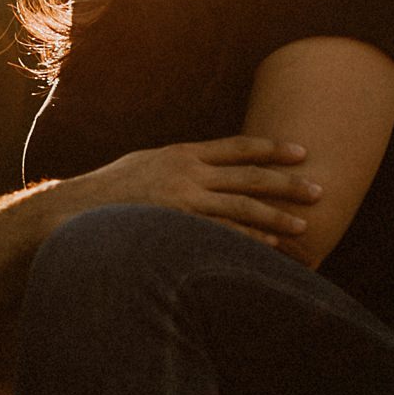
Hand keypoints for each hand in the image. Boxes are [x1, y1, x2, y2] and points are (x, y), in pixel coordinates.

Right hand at [64, 136, 320, 247]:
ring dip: (276, 217)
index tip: (300, 151)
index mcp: (182, 153)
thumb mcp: (145, 164)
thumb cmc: (109, 191)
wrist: (74, 211)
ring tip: (304, 225)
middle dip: (287, 183)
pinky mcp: (178, 229)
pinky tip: (272, 247)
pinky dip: (250, 240)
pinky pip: (222, 235)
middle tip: (319, 188)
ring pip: (242, 208)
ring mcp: (184, 202)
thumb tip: (199, 165)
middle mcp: (188, 173)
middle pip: (249, 176)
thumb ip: (176, 165)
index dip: (272, 149)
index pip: (237, 147)